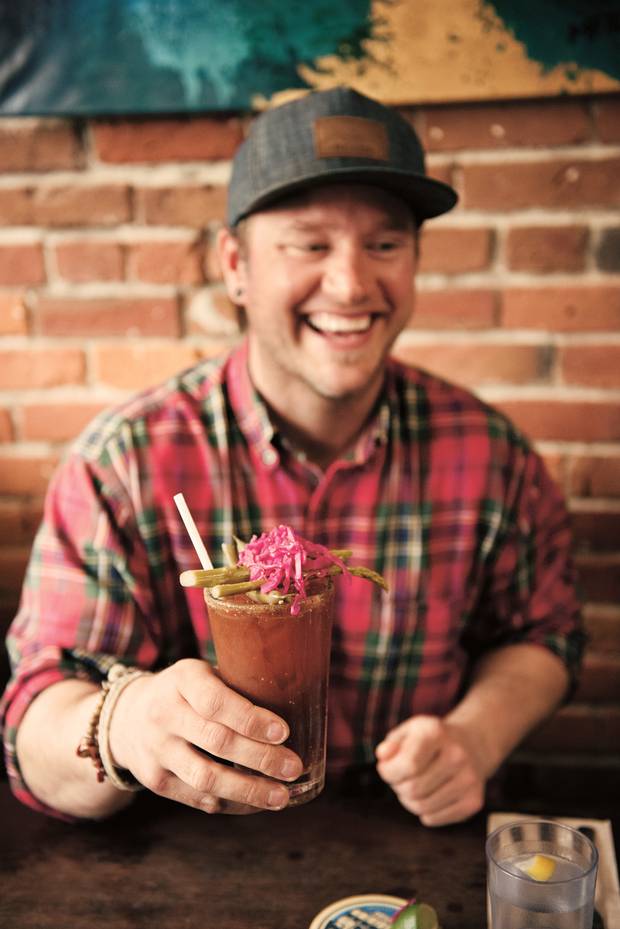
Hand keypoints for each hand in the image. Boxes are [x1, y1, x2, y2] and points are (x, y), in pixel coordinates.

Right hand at [108, 658, 302, 813]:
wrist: (126, 716)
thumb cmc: (184, 692)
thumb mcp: (201, 674)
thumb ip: (234, 687)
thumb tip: (297, 706)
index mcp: (182, 680)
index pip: (217, 703)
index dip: (251, 720)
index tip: (284, 732)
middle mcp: (164, 714)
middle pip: (217, 742)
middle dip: (261, 758)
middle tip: (293, 768)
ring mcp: (156, 750)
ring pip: (206, 777)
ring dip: (248, 790)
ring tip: (280, 797)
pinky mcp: (154, 780)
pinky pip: (197, 797)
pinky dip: (230, 803)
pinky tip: (254, 803)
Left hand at [375, 715, 485, 825]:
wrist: (472, 745)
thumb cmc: (432, 740)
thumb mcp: (410, 731)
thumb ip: (392, 743)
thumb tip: (383, 756)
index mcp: (437, 732)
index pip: (408, 765)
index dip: (389, 772)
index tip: (386, 769)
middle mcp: (457, 755)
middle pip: (414, 789)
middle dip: (398, 787)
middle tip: (400, 779)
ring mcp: (469, 780)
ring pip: (422, 807)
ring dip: (409, 800)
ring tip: (414, 786)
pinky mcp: (474, 801)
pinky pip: (434, 819)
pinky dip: (424, 812)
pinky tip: (430, 795)